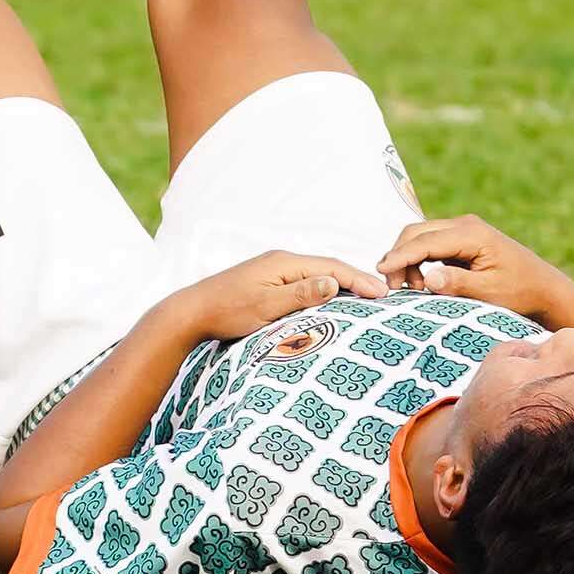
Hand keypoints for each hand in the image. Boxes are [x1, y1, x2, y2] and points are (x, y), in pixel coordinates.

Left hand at [181, 249, 380, 341]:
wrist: (191, 312)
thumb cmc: (227, 311)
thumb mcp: (266, 306)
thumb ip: (301, 294)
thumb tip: (334, 282)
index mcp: (284, 263)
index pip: (331, 267)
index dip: (358, 279)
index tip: (382, 293)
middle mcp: (281, 261)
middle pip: (327, 267)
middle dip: (355, 279)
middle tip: (382, 295)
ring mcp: (273, 271)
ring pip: (316, 275)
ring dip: (341, 284)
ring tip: (364, 298)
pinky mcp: (267, 282)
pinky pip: (304, 282)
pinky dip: (323, 289)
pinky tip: (331, 301)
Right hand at [378, 216, 573, 321]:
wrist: (542, 287)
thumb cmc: (518, 291)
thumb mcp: (489, 292)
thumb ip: (458, 283)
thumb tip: (429, 277)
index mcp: (472, 233)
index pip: (425, 240)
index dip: (400, 255)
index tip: (379, 271)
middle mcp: (465, 224)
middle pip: (417, 232)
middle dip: (399, 257)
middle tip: (394, 289)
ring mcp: (463, 230)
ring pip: (421, 237)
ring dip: (408, 260)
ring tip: (413, 290)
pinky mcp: (461, 240)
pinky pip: (430, 244)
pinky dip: (418, 260)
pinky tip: (420, 282)